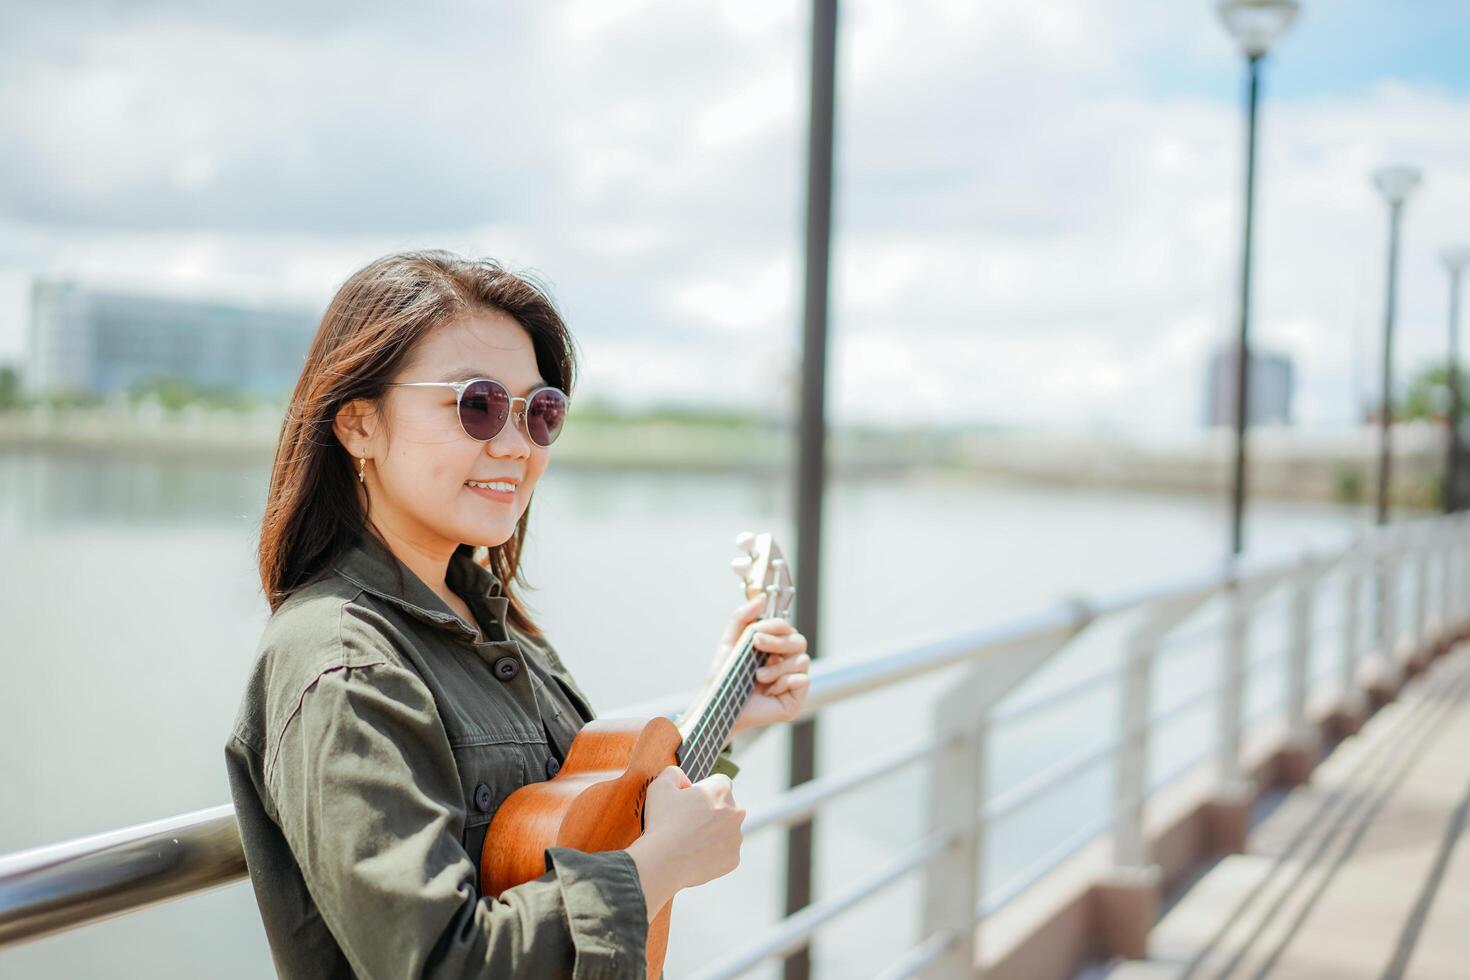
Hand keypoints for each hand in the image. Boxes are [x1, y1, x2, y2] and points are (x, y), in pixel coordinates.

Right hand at [626, 765, 743, 917]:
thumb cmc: (662, 823)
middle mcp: (736, 812)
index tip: (689, 801)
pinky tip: (695, 854)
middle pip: (725, 807)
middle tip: (687, 823)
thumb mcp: (661, 786)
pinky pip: (724, 853)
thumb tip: (683, 779)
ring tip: (689, 841)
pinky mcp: (733, 859)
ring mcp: (736, 837)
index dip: (702, 790)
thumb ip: (674, 773)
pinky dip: (713, 853)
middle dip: (710, 812)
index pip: (719, 782)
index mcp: (722, 790)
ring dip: (713, 833)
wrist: (663, 863)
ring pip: (726, 831)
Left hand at [707, 594, 809, 734]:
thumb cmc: (724, 677)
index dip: (776, 626)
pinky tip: (769, 691)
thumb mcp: (729, 642)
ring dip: (777, 667)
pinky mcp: (795, 699)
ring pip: (802, 660)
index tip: (757, 632)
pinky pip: (803, 680)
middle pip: (799, 641)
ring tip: (758, 677)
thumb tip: (762, 599)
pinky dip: (785, 682)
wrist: (719, 706)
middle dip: (778, 642)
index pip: (787, 628)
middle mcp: (786, 663)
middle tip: (757, 645)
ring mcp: (792, 681)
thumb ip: (742, 618)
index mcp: (774, 649)